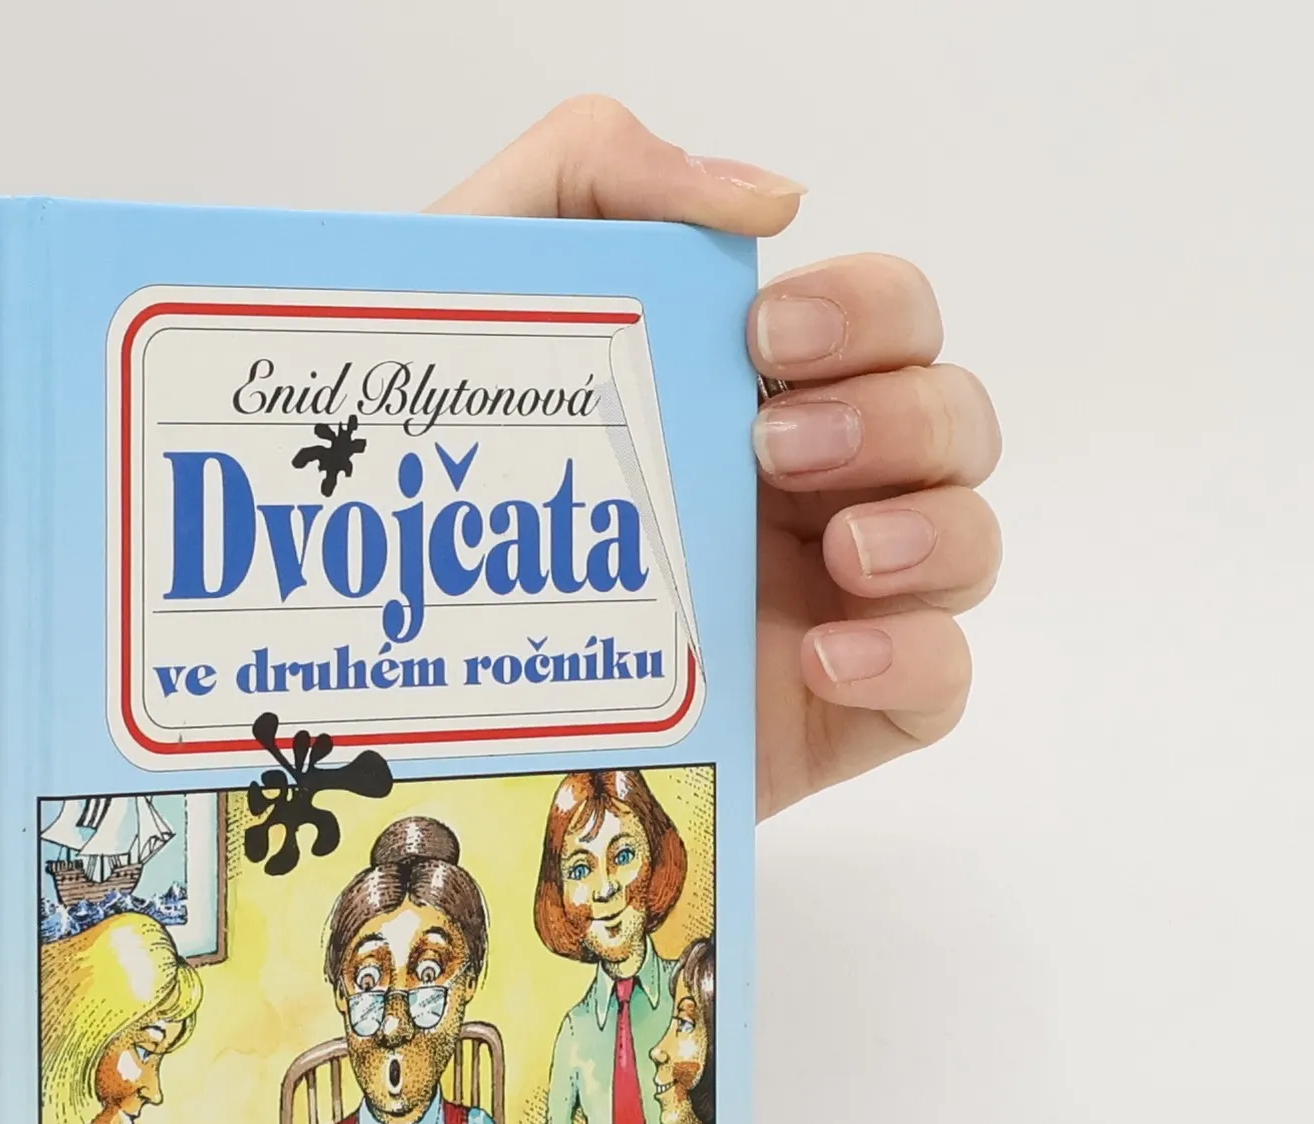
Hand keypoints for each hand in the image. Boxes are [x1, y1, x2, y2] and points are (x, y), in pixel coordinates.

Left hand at [433, 97, 999, 818]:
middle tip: (774, 448)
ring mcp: (821, 606)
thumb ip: (592, 173)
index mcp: (750, 392)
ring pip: (968, 541)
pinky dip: (917, 661)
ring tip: (841, 550)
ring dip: (934, 527)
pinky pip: (940, 685)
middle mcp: (803, 491)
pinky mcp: (821, 718)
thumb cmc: (428, 477)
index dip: (866, 310)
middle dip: (896, 415)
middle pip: (947, 421)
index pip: (884, 319)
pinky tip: (827, 656)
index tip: (766, 339)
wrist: (387, 673)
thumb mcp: (472, 282)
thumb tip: (769, 199)